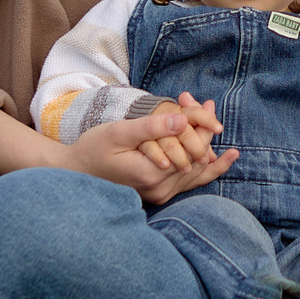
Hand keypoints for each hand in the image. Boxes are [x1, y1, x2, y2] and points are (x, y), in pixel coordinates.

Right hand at [69, 103, 237, 204]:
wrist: (76, 174)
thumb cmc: (93, 149)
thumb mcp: (119, 133)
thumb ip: (152, 128)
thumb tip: (183, 119)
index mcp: (153, 174)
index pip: (193, 148)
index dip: (203, 124)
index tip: (206, 103)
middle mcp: (161, 190)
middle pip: (199, 158)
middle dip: (205, 130)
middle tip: (209, 104)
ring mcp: (160, 195)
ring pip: (197, 170)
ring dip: (206, 144)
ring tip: (209, 116)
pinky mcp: (158, 195)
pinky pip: (190, 182)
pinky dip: (206, 168)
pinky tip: (223, 157)